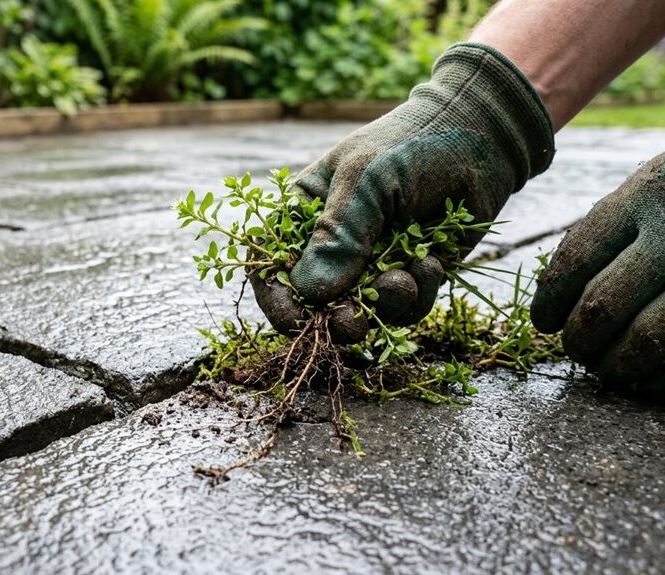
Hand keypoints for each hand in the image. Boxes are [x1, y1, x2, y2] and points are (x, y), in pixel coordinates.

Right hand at [253, 43, 554, 341]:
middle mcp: (332, 246)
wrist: (481, 138)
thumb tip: (310, 291)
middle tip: (356, 321)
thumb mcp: (366, 180)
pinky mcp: (409, 277)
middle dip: (335, 318)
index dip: (276, 296)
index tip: (296, 318)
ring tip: (408, 275)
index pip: (270, 263)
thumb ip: (338, 235)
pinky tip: (432, 262)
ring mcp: (371, 264)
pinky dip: (418, 295)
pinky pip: (403, 310)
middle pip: (314, 303)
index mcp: (304, 215)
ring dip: (384, 306)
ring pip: (361, 313)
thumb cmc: (410, 145)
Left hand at [532, 152, 664, 394]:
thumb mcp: (653, 189)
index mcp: (644, 196)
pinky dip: (660, 379)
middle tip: (577, 350)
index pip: (575, 260)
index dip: (551, 301)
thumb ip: (614, 234)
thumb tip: (557, 304)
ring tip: (610, 370)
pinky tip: (650, 380)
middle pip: (602, 305)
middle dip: (580, 339)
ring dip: (618, 365)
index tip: (544, 322)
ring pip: (646, 338)